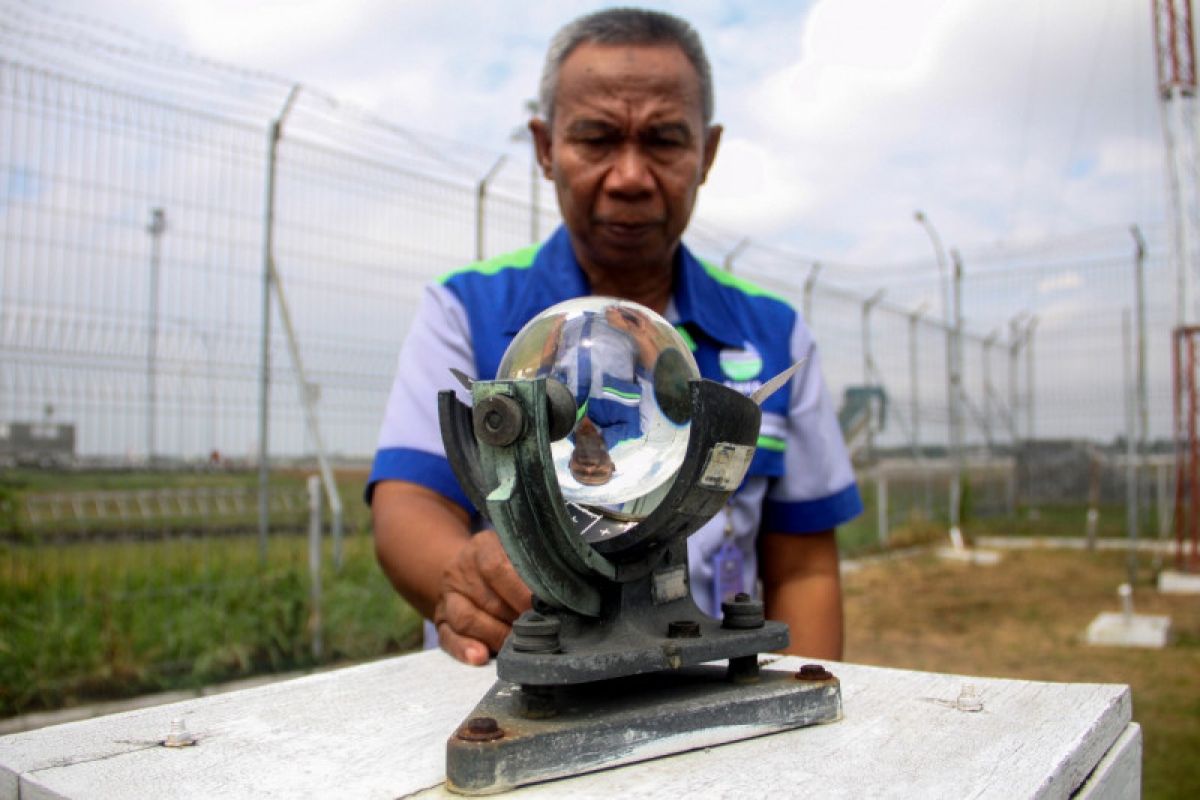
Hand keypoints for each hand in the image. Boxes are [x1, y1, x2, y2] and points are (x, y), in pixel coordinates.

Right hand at [433, 530, 531, 664]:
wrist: (467, 568)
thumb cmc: (506, 564)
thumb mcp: (517, 555)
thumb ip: (533, 569)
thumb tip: (557, 596)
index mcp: (481, 548)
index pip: (495, 568)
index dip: (519, 592)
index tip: (542, 607)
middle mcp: (460, 570)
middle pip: (485, 599)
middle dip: (514, 618)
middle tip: (537, 629)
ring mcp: (448, 596)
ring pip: (466, 620)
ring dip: (496, 635)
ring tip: (517, 643)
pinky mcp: (441, 621)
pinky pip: (448, 638)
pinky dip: (464, 649)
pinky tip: (480, 657)